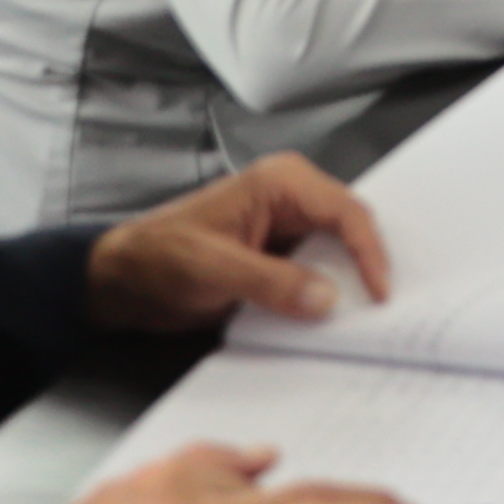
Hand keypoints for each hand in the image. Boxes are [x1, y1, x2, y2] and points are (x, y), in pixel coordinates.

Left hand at [86, 155, 390, 334]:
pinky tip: (333, 321)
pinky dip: (327, 296)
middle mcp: (291, 199)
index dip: (369, 252)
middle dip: (367, 267)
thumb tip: (328, 300)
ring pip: (338, 254)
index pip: (346, 212)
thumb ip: (270, 282)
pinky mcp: (280, 258)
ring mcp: (287, 229)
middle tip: (384, 311)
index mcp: (280, 183)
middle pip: (349, 230)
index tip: (380, 294)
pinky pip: (317, 273)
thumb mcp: (211, 269)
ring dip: (348, 285)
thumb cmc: (157, 259)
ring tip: (366, 320)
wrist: (120, 281)